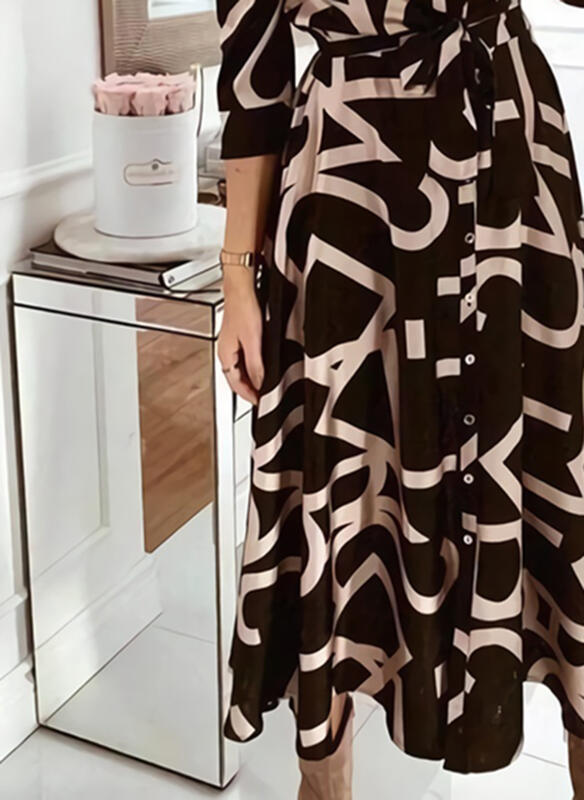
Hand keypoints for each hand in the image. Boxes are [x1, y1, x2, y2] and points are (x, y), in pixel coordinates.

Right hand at [218, 274, 264, 405]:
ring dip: (251, 379)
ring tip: (263, 385)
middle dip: (249, 390)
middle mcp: (226, 351)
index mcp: (225, 355)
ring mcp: (231, 344)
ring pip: (240, 369)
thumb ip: (256, 364)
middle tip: (262, 398)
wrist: (241, 287)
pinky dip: (252, 367)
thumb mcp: (253, 341)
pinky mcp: (238, 336)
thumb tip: (261, 382)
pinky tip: (261, 365)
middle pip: (236, 378)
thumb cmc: (243, 308)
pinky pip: (244, 359)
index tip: (259, 403)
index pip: (235, 384)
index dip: (248, 395)